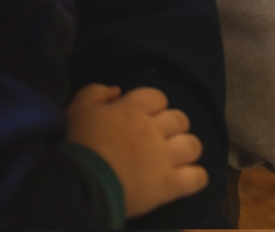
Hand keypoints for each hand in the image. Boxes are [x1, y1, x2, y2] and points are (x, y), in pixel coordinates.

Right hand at [67, 83, 207, 217]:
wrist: (81, 181)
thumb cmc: (77, 141)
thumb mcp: (78, 107)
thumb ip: (97, 92)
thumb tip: (118, 90)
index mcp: (132, 109)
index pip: (157, 97)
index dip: (153, 104)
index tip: (142, 114)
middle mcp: (153, 130)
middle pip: (180, 119)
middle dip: (172, 124)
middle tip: (158, 135)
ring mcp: (164, 158)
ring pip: (193, 145)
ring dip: (185, 147)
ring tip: (173, 155)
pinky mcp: (170, 185)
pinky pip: (198, 177)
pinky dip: (195, 175)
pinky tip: (184, 176)